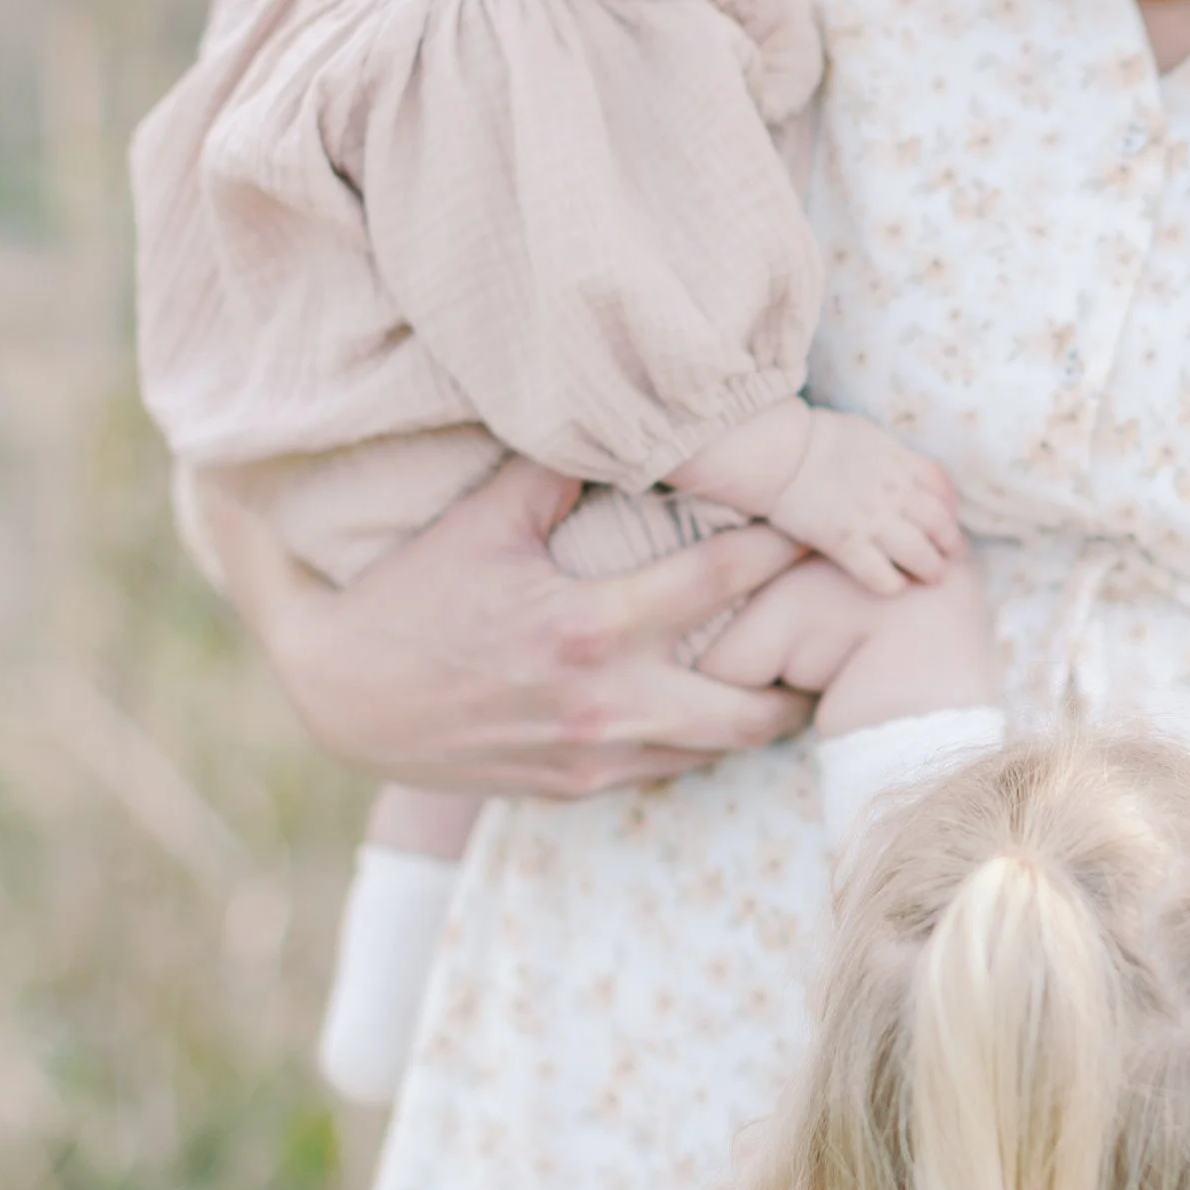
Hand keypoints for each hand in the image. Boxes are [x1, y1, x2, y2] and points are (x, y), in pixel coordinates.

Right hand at [194, 454, 811, 796]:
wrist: (342, 696)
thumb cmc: (411, 594)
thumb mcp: (481, 520)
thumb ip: (557, 466)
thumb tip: (619, 403)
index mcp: (588, 626)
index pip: (721, 579)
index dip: (788, 552)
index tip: (833, 531)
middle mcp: (602, 701)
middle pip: (750, 702)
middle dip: (806, 670)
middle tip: (847, 634)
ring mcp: (592, 754)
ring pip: (717, 749)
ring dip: (763, 715)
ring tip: (807, 678)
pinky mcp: (575, 786)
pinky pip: (667, 769)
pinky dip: (703, 741)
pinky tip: (726, 712)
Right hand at [763, 411, 963, 595]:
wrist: (780, 451)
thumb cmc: (813, 436)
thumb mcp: (865, 433)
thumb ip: (888, 454)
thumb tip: (898, 464)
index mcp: (899, 461)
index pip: (942, 487)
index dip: (951, 506)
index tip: (948, 518)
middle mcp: (894, 492)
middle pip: (940, 524)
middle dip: (950, 543)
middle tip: (949, 556)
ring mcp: (872, 519)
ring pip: (920, 554)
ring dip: (931, 569)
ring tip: (931, 577)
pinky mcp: (846, 543)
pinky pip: (881, 575)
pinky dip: (893, 585)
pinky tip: (893, 586)